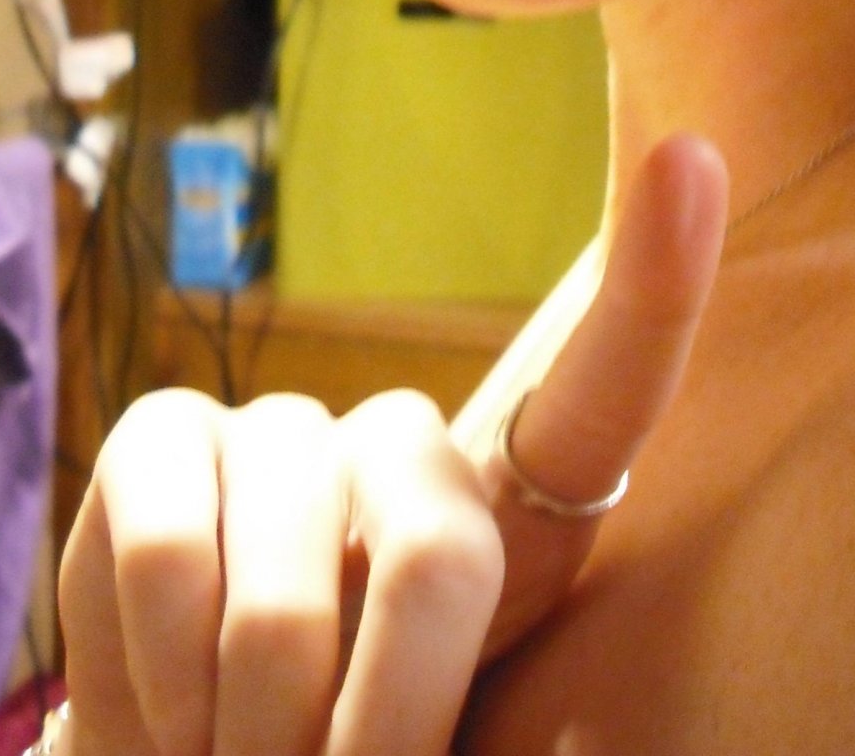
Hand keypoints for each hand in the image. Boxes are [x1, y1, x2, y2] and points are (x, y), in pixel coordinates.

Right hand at [55, 134, 726, 755]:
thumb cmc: (342, 753)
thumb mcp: (442, 724)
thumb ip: (476, 676)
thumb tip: (559, 388)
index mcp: (510, 513)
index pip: (605, 392)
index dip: (656, 282)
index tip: (694, 158)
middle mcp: (407, 442)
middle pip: (441, 561)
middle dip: (380, 735)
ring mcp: (282, 427)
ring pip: (286, 603)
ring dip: (251, 742)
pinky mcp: (160, 434)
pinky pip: (171, 560)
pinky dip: (161, 687)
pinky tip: (165, 712)